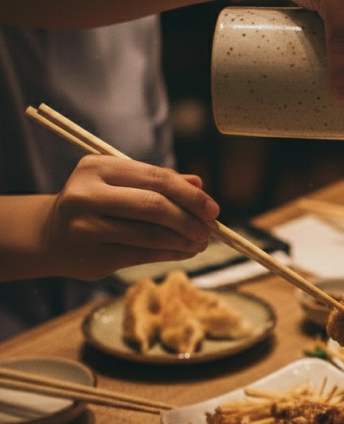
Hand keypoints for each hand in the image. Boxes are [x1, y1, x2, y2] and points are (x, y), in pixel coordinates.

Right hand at [41, 155, 218, 279]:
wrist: (50, 235)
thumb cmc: (96, 202)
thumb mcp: (121, 183)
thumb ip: (158, 181)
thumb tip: (199, 183)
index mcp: (98, 167)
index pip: (156, 178)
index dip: (190, 195)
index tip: (213, 209)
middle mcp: (87, 195)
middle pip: (153, 206)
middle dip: (189, 219)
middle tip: (210, 230)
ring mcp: (86, 227)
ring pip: (149, 234)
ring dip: (182, 240)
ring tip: (200, 243)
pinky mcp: (92, 256)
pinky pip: (141, 254)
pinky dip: (169, 253)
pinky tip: (184, 251)